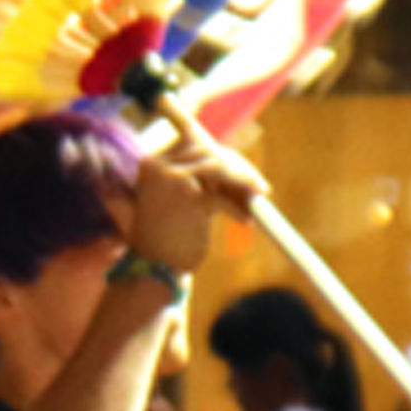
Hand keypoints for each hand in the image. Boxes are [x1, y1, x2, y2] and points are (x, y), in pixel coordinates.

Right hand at [122, 125, 265, 273]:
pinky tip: (245, 220)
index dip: (221, 152)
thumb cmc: (163, 238)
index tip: (239, 165)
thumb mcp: (172, 200)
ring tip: (258, 195)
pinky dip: (239, 208)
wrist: (153, 269)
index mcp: (152, 164)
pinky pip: (225, 197)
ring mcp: (176, 181)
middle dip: (237, 167)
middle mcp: (161, 167)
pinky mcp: (193, 200)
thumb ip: (192, 177)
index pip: (193, 140)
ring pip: (220, 167)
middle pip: (210, 152)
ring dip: (244, 180)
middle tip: (257, 186)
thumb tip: (231, 163)